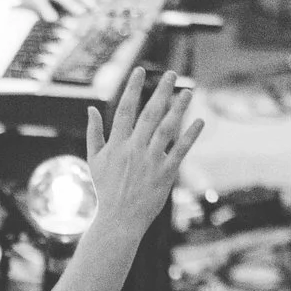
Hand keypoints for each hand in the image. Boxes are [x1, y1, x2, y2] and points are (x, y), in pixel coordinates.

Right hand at [83, 70, 201, 232]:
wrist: (118, 220)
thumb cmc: (105, 189)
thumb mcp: (93, 160)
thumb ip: (93, 133)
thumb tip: (91, 108)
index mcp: (116, 144)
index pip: (124, 109)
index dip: (132, 88)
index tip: (140, 71)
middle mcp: (134, 149)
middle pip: (149, 114)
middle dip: (160, 92)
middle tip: (171, 74)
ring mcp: (150, 161)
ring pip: (167, 129)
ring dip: (179, 109)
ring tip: (188, 92)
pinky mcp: (165, 174)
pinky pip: (180, 150)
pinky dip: (190, 136)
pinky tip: (199, 121)